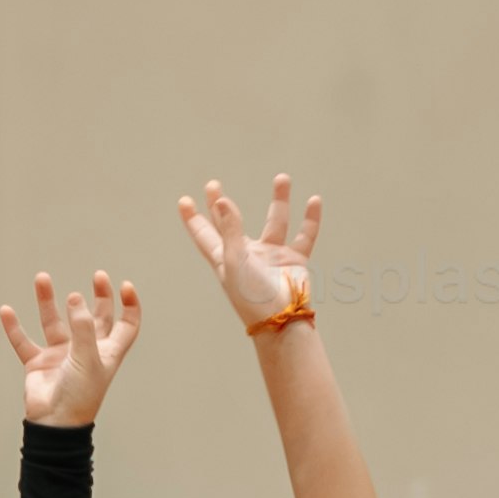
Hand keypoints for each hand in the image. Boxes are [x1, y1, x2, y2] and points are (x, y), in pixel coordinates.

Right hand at [0, 268, 141, 429]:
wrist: (54, 424)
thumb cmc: (80, 396)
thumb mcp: (88, 359)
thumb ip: (83, 328)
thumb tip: (75, 298)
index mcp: (107, 352)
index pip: (126, 325)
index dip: (129, 306)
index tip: (125, 286)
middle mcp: (85, 350)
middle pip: (96, 318)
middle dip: (98, 297)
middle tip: (98, 276)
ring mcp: (61, 356)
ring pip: (54, 322)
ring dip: (48, 301)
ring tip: (42, 278)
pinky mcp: (38, 363)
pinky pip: (24, 341)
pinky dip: (14, 328)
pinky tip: (6, 311)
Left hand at [174, 171, 321, 332]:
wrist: (282, 319)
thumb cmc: (251, 296)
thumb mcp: (235, 260)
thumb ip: (230, 229)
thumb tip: (222, 200)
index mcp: (225, 258)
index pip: (204, 234)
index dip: (193, 219)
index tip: (184, 201)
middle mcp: (247, 255)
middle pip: (230, 224)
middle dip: (220, 206)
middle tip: (212, 185)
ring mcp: (271, 257)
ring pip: (276, 221)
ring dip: (280, 200)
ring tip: (282, 178)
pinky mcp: (294, 260)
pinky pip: (304, 235)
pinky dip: (310, 220)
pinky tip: (314, 201)